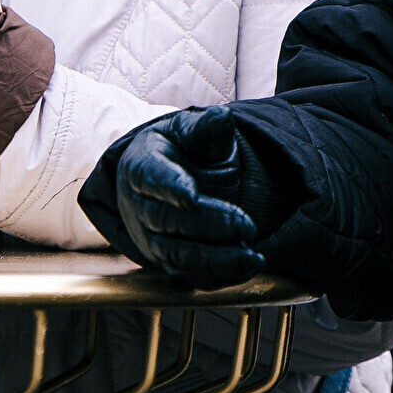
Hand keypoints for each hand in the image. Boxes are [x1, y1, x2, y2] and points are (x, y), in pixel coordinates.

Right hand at [107, 107, 287, 284]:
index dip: (169, 187)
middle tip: (247, 226)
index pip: (150, 178)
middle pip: (167, 221)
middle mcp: (139, 206)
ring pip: (177, 256)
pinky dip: (219, 276)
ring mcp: (150, 239)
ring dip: (216, 260)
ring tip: (253, 257)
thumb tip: (222, 117)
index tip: (191, 195)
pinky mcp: (167, 262)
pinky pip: (189, 276)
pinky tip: (248, 267)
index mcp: (140, 165)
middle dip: (208, 225)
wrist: (171, 179)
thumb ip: (206, 128)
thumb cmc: (183, 150)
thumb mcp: (192, 131)